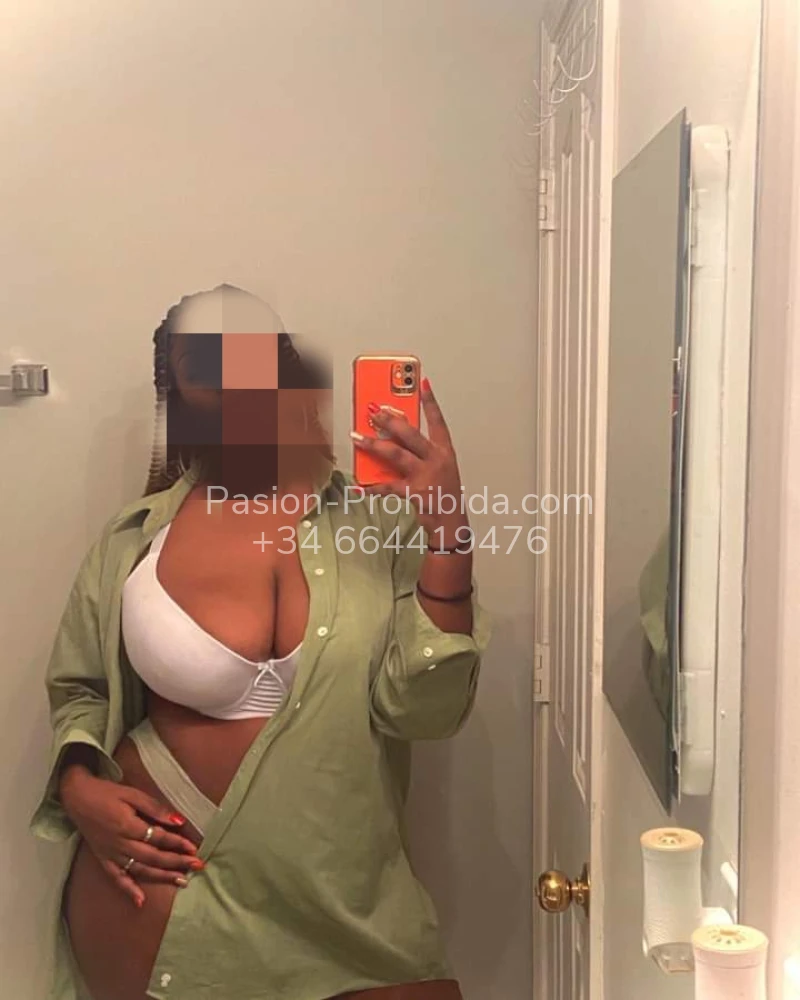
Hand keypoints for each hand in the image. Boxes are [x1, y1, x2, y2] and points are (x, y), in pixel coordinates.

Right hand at [60, 766, 200, 906]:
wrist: (77, 797)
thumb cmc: (107, 793)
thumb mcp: (133, 794)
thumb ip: (155, 808)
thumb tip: (178, 821)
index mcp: (129, 826)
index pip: (159, 838)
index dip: (178, 844)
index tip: (194, 849)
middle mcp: (121, 844)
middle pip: (153, 857)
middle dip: (177, 863)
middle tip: (198, 866)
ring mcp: (111, 854)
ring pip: (140, 870)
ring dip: (162, 877)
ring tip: (182, 881)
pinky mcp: (103, 859)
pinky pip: (116, 878)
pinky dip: (128, 890)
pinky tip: (141, 902)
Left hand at [352, 377, 467, 539]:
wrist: (450, 521)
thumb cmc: (442, 493)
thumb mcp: (438, 468)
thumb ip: (419, 453)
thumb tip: (391, 440)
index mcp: (444, 451)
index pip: (438, 421)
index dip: (430, 402)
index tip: (423, 383)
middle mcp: (437, 460)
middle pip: (410, 433)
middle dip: (390, 420)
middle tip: (374, 411)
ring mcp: (426, 475)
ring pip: (395, 454)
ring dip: (373, 445)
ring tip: (358, 437)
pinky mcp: (414, 491)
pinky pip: (387, 486)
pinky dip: (371, 487)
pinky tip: (359, 485)